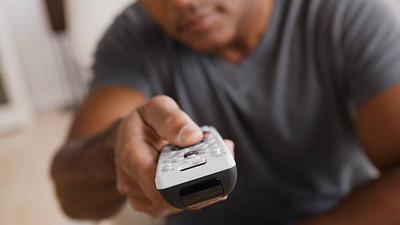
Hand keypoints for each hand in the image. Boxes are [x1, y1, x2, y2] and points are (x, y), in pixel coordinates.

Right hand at [114, 96, 234, 217]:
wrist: (131, 138)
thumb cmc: (144, 122)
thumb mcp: (155, 108)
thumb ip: (172, 119)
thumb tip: (193, 136)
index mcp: (130, 158)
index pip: (159, 183)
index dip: (188, 180)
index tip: (211, 165)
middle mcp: (133, 185)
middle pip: (173, 198)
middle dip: (204, 180)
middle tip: (223, 154)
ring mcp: (144, 199)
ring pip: (181, 204)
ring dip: (205, 184)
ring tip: (218, 156)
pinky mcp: (157, 204)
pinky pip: (183, 203)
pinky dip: (201, 188)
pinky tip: (211, 168)